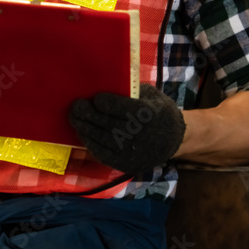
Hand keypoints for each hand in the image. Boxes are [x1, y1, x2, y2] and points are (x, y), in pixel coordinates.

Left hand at [69, 84, 185, 174]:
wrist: (174, 139)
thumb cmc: (157, 110)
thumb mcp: (150, 95)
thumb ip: (129, 90)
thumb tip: (102, 83)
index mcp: (148, 114)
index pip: (120, 108)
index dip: (104, 102)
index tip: (95, 98)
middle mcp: (140, 135)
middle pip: (107, 124)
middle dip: (88, 115)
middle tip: (75, 106)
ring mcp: (132, 152)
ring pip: (101, 139)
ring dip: (84, 128)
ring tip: (74, 118)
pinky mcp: (126, 164)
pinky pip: (102, 154)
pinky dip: (89, 143)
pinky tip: (82, 133)